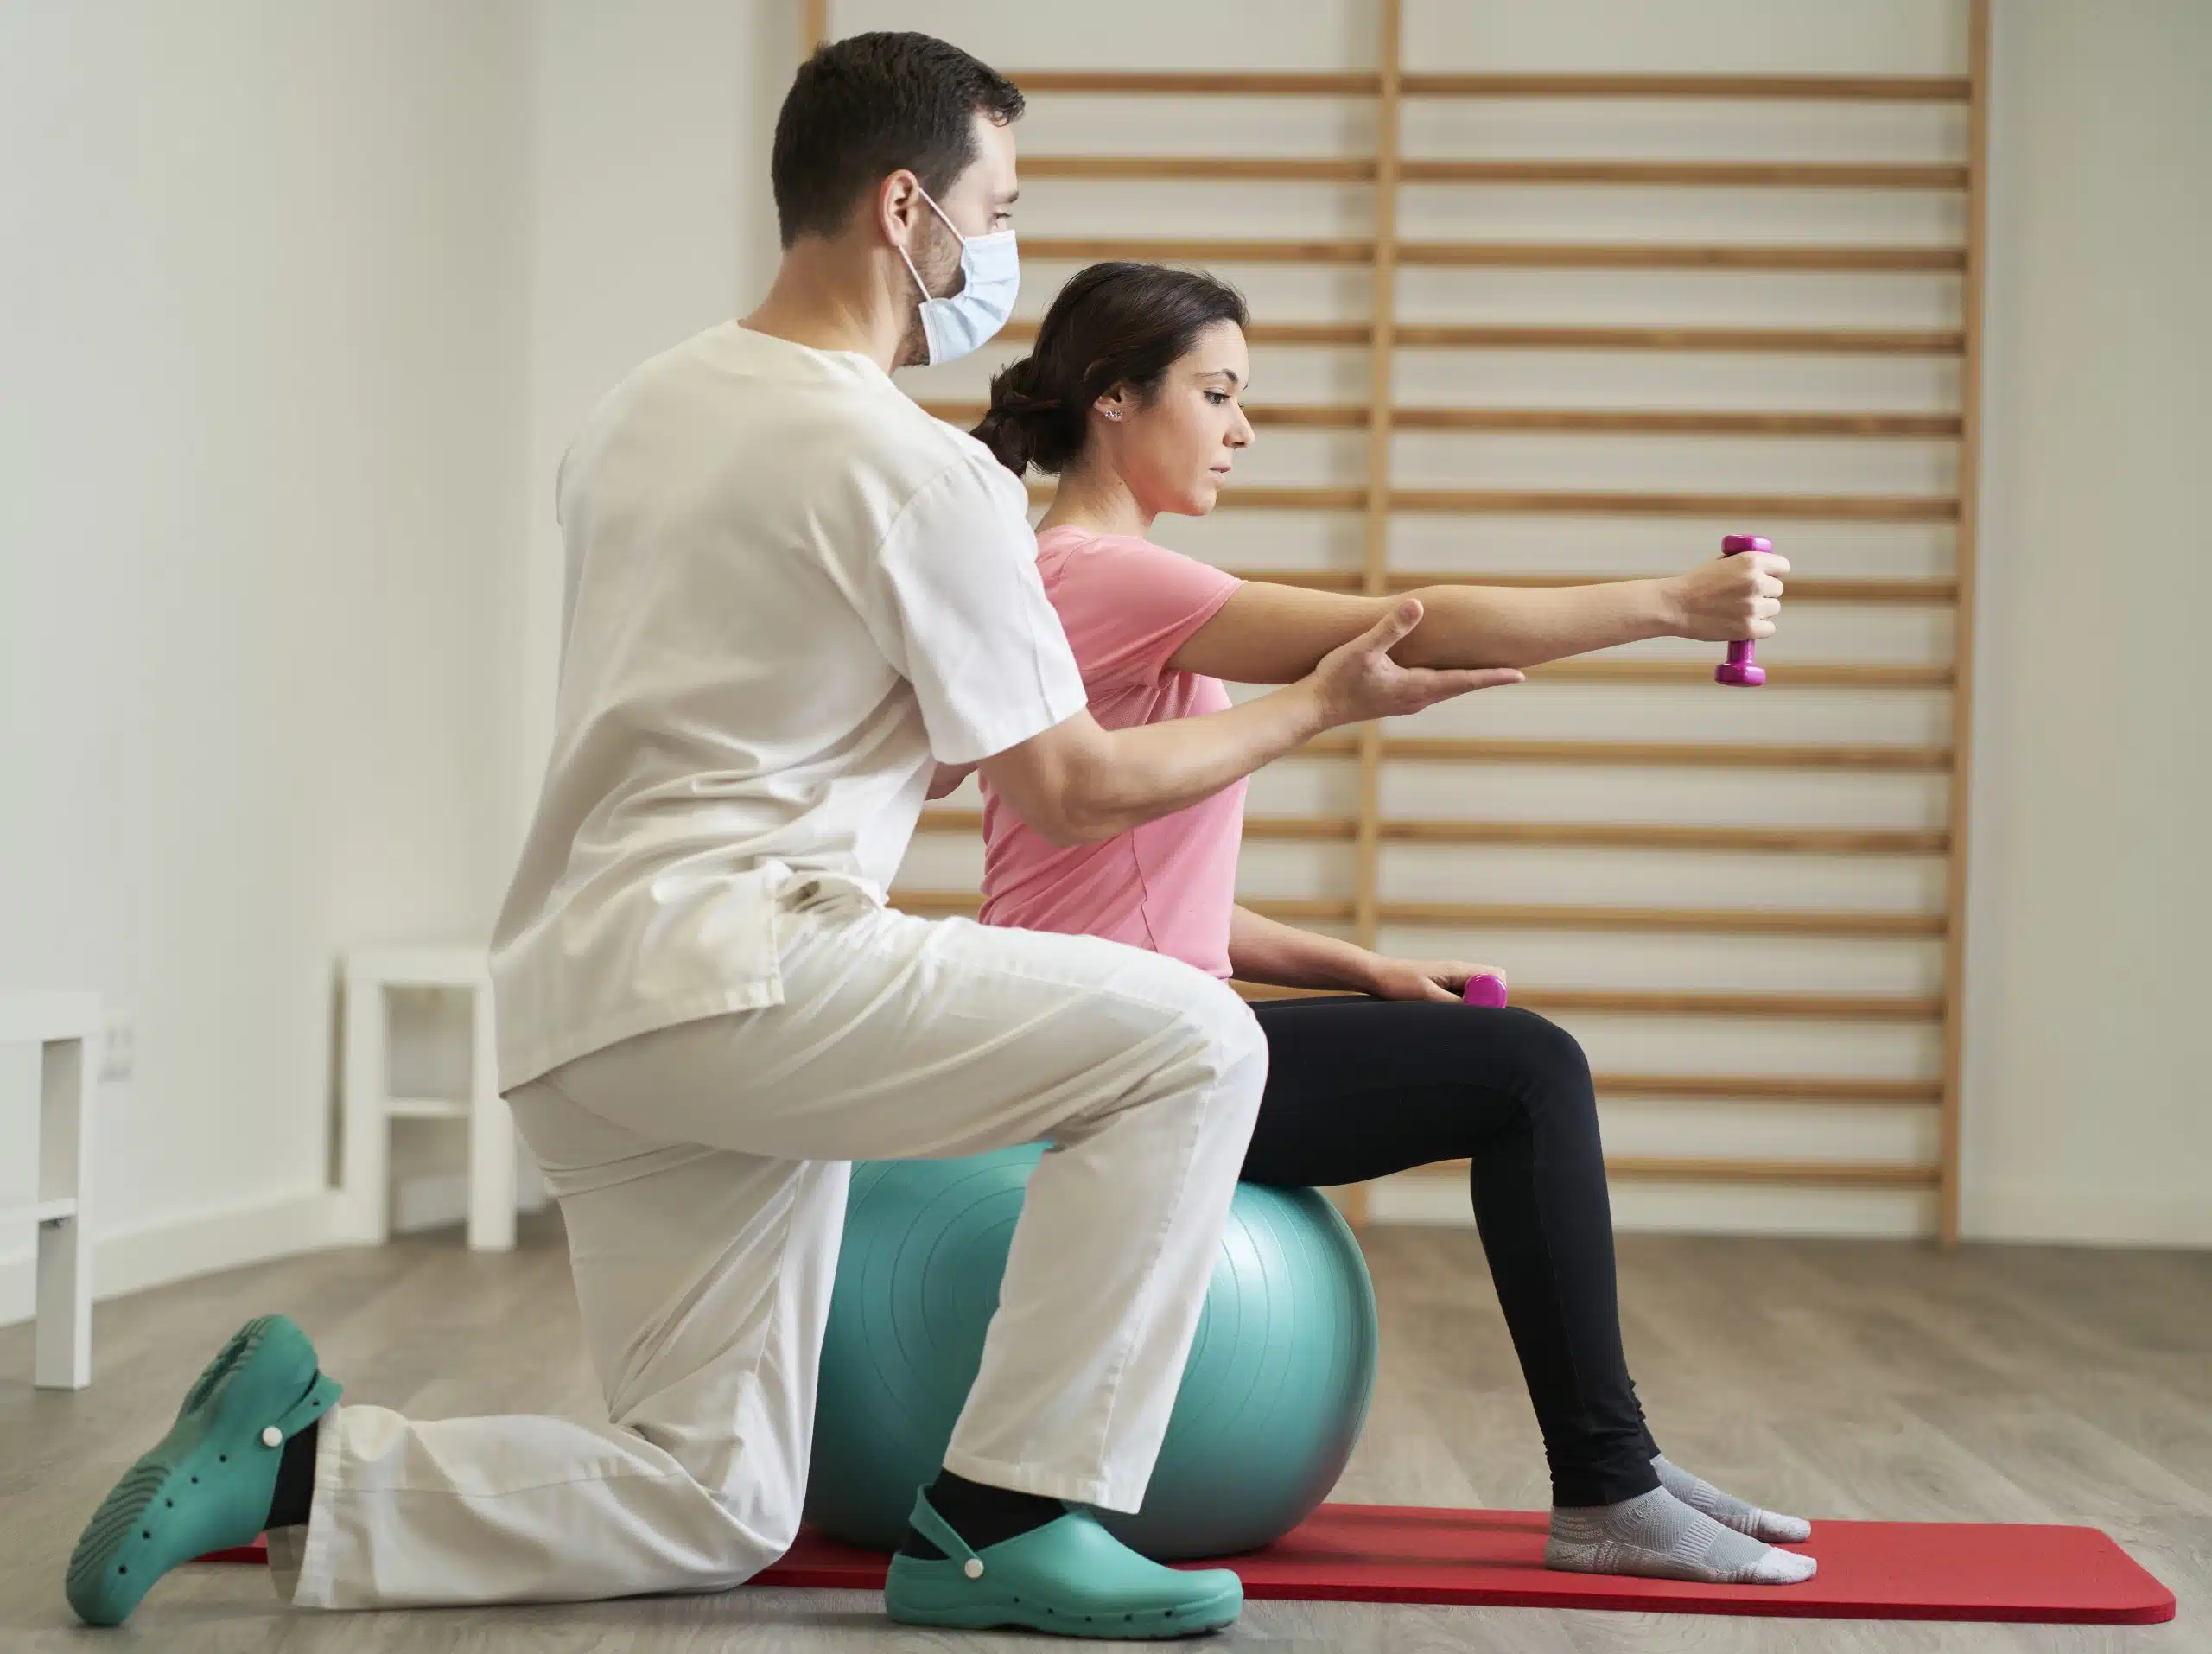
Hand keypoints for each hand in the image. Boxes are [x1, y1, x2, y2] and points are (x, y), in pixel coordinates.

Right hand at [1312, 599, 1522, 727]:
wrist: (1314, 708)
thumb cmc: (1337, 678)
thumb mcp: (1364, 649)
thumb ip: (1392, 628)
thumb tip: (1418, 606)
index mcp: (1417, 686)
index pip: (1465, 680)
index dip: (1493, 676)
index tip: (1520, 675)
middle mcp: (1417, 698)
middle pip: (1461, 686)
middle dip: (1488, 677)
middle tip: (1517, 672)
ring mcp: (1406, 701)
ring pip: (1446, 689)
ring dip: (1468, 680)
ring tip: (1489, 672)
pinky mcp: (1394, 700)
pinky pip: (1431, 689)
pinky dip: (1447, 681)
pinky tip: (1446, 675)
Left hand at [1364, 957, 1507, 1004]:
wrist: (1377, 975)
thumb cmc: (1398, 982)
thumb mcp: (1427, 995)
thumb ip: (1453, 1003)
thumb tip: (1476, 1013)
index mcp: (1458, 969)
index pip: (1496, 977)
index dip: (1496, 996)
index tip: (1483, 1012)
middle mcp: (1459, 971)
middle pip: (1491, 983)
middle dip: (1490, 1001)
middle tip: (1473, 1018)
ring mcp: (1452, 979)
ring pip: (1478, 990)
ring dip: (1475, 1004)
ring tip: (1459, 1018)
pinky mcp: (1443, 987)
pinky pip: (1464, 995)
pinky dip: (1463, 1006)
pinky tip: (1449, 1016)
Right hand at [1663, 550, 1789, 642]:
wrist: (1675, 605)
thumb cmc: (1695, 584)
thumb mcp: (1722, 562)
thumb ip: (1746, 564)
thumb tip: (1767, 570)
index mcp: (1751, 561)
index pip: (1783, 566)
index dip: (1773, 573)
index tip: (1765, 578)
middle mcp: (1756, 582)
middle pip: (1777, 590)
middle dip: (1764, 594)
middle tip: (1742, 598)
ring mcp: (1753, 606)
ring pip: (1773, 609)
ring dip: (1760, 611)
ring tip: (1737, 612)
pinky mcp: (1749, 628)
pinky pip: (1768, 629)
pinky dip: (1758, 629)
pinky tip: (1741, 625)